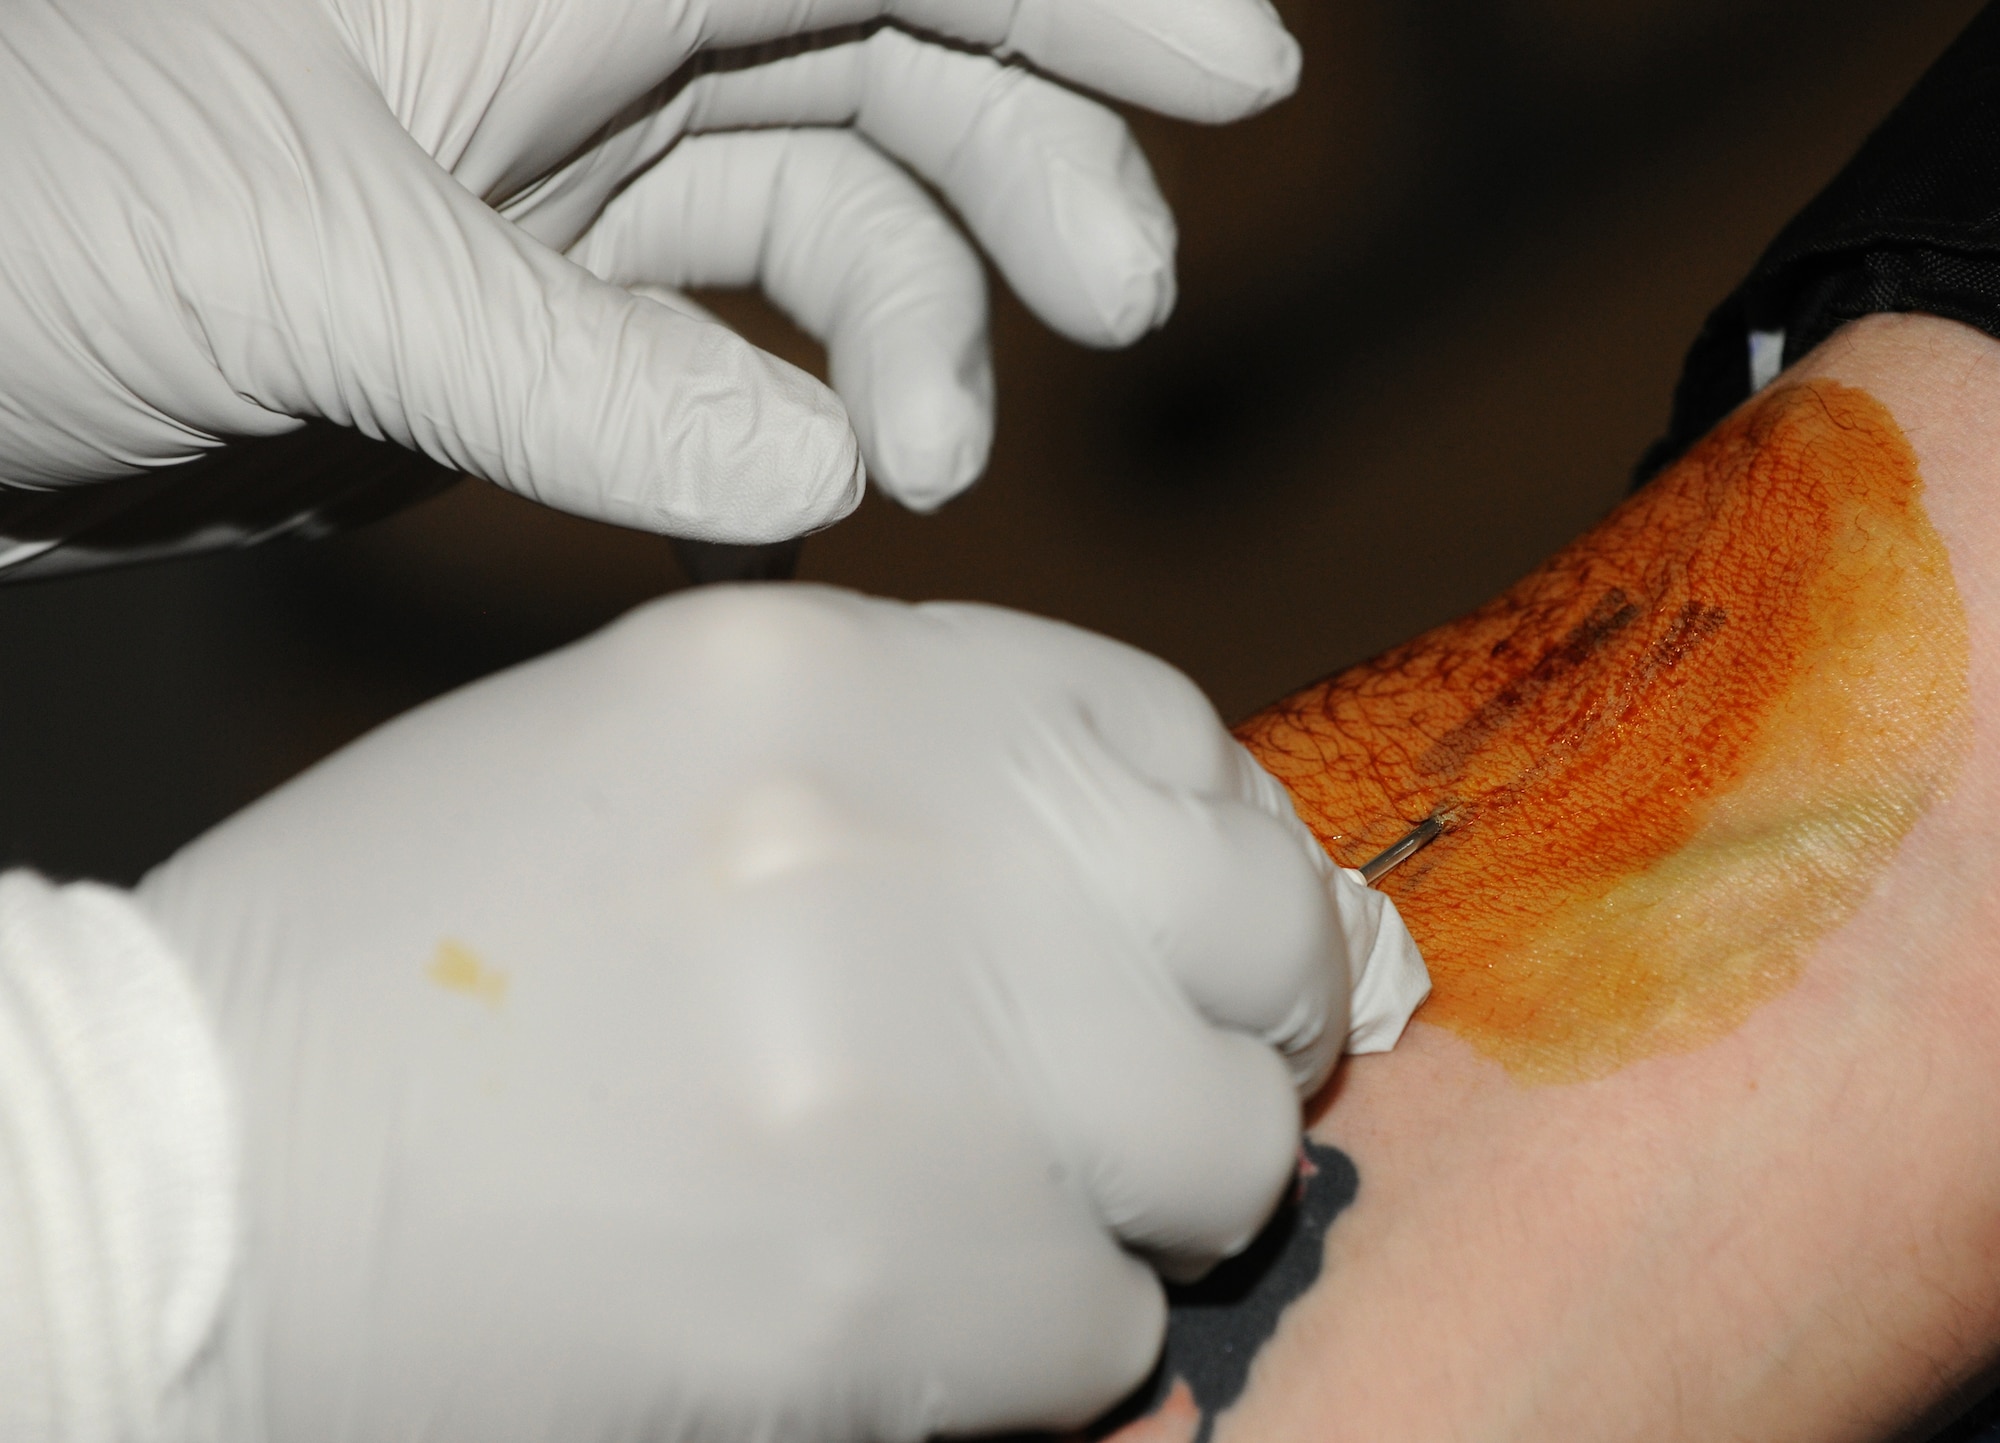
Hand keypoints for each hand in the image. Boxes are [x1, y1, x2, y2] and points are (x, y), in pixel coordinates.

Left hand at [0, 0, 1298, 538]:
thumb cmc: (8, 216)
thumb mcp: (284, 260)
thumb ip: (565, 364)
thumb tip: (797, 465)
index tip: (1242, 68)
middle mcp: (578, 40)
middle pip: (897, 54)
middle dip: (1035, 164)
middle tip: (1116, 307)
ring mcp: (566, 172)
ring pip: (835, 207)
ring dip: (921, 327)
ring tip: (932, 460)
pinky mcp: (539, 307)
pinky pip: (730, 342)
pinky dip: (794, 411)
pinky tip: (810, 485)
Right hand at [136, 585, 1412, 1442]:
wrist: (200, 1177)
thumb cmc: (423, 952)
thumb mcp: (667, 753)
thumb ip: (927, 771)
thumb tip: (1169, 848)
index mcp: (823, 672)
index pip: (1165, 737)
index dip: (1205, 843)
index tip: (1183, 925)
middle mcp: (894, 833)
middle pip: (1255, 926)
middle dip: (1236, 1014)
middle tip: (1152, 1077)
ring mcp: (905, 1066)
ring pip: (1222, 1146)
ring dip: (1135, 1188)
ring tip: (984, 1197)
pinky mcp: (888, 1290)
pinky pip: (1109, 1324)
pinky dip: (1035, 1331)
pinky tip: (891, 1295)